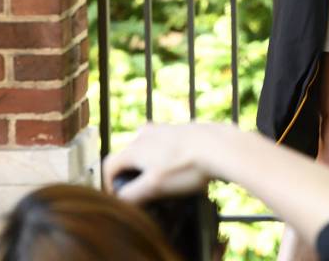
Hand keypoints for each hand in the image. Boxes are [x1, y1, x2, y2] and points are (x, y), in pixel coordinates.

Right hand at [102, 121, 221, 203]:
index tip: (120, 199)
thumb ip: (131, 194)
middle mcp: (144, 134)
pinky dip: (165, 159)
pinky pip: (163, 146)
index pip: (109, 166)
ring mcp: (163, 129)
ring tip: (165, 182)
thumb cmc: (186, 166)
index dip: (110, 185)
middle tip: (145, 193)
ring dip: (149, 167)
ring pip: (146, 151)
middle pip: (127, 158)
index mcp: (134, 147)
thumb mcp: (154, 186)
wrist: (220, 146)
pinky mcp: (179, 130)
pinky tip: (180, 169)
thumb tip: (119, 200)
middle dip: (132, 176)